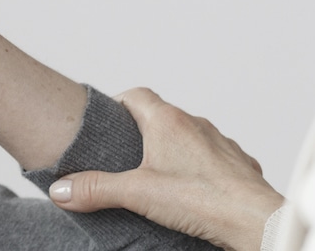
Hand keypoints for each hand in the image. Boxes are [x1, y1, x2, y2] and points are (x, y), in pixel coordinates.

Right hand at [50, 88, 283, 250]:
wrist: (254, 219)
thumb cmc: (202, 200)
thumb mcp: (137, 193)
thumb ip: (96, 189)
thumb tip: (60, 190)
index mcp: (168, 121)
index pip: (136, 94)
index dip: (117, 103)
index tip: (106, 120)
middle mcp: (195, 124)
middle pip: (162, 115)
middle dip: (142, 131)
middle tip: (124, 153)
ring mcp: (220, 142)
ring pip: (190, 135)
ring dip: (173, 148)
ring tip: (159, 174)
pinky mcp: (238, 163)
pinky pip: (214, 156)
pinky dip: (201, 167)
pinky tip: (194, 190)